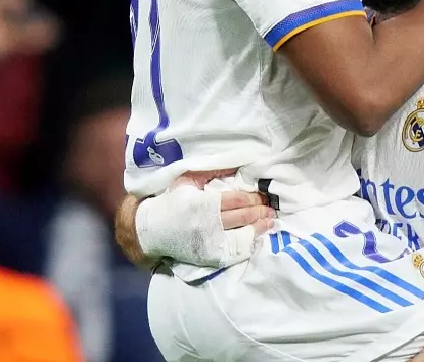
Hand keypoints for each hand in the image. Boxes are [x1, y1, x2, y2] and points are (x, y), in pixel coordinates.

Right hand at [126, 169, 275, 269]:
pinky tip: (256, 239)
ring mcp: (209, 242)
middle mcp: (208, 223)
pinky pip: (233, 252)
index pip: (236, 200)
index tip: (262, 196)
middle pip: (242, 217)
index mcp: (203, 203)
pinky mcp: (209, 256)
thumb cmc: (172, 202)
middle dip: (260, 212)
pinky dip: (248, 245)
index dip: (253, 199)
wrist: (152, 230)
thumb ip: (208, 173)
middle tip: (271, 208)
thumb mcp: (186, 182)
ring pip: (241, 235)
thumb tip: (232, 166)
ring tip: (270, 222)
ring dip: (258, 228)